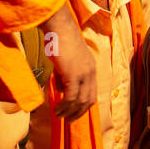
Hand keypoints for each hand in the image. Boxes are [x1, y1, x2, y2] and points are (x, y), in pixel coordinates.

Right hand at [40, 3, 96, 120]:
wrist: (59, 27)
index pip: (92, 92)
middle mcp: (91, 72)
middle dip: (79, 113)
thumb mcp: (65, 61)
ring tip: (60, 117)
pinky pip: (71, 97)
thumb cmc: (59, 41)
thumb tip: (63, 89)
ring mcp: (84, 74)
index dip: (83, 105)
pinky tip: (57, 109)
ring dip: (69, 112)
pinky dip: (65, 106)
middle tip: (69, 121)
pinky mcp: (73, 74)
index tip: (74, 112)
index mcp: (91, 68)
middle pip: (89, 100)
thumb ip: (66, 75)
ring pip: (80, 101)